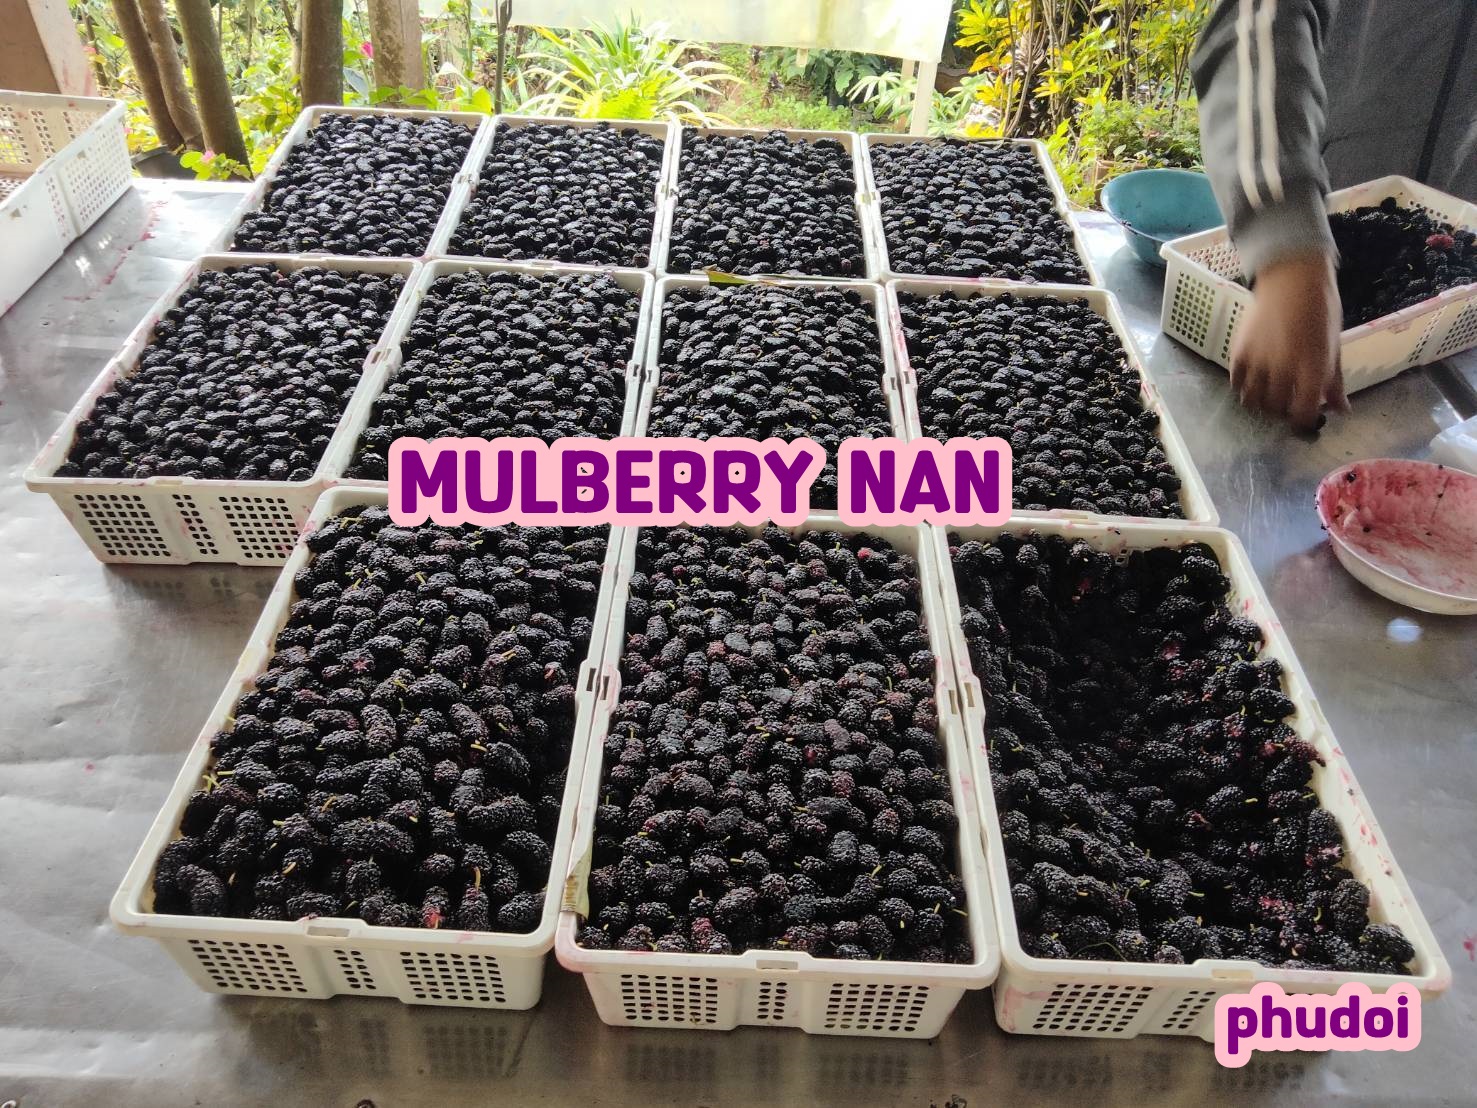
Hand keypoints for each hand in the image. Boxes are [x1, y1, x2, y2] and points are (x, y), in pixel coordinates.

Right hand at [1229, 254, 1348, 430]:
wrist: (1292, 277)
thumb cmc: (1320, 309)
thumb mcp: (1334, 346)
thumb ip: (1334, 382)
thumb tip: (1342, 410)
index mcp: (1314, 367)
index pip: (1304, 411)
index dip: (1303, 421)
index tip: (1302, 419)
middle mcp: (1284, 368)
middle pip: (1276, 408)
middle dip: (1282, 412)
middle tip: (1285, 405)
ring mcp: (1259, 360)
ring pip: (1253, 400)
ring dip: (1260, 404)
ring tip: (1266, 397)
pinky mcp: (1239, 351)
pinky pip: (1236, 382)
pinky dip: (1242, 388)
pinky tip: (1250, 383)